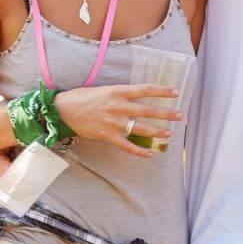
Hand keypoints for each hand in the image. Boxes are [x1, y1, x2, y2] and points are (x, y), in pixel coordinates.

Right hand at [54, 84, 182, 156]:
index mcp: (117, 91)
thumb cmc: (82, 98)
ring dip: (157, 132)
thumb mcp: (103, 89)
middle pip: (148, 110)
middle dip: (166, 113)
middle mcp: (118, 106)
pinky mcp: (108, 136)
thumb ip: (120, 94)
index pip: (145, 90)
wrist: (63, 111)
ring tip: (169, 134)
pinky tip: (151, 154)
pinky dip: (140, 151)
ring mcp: (113, 122)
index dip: (161, 91)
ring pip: (141, 128)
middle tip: (180, 116)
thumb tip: (137, 97)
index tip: (175, 92)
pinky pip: (128, 146)